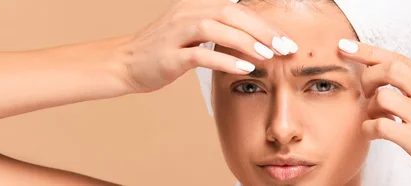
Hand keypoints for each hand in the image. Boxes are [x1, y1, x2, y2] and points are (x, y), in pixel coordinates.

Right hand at [114, 0, 296, 92]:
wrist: (125, 63)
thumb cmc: (162, 51)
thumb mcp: (190, 32)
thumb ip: (217, 29)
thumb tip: (251, 38)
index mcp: (194, 5)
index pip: (237, 9)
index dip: (263, 24)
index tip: (284, 40)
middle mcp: (186, 13)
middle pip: (231, 13)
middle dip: (262, 31)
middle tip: (285, 48)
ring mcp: (176, 33)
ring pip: (217, 28)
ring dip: (247, 41)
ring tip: (269, 56)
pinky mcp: (169, 55)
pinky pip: (200, 53)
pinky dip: (225, 59)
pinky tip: (244, 67)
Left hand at [337, 39, 410, 185]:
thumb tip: (394, 72)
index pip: (399, 58)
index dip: (368, 51)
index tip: (346, 47)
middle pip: (389, 69)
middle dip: (368, 78)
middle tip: (366, 92)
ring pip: (382, 97)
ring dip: (369, 107)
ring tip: (375, 117)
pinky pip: (380, 126)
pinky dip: (368, 128)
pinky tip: (373, 134)